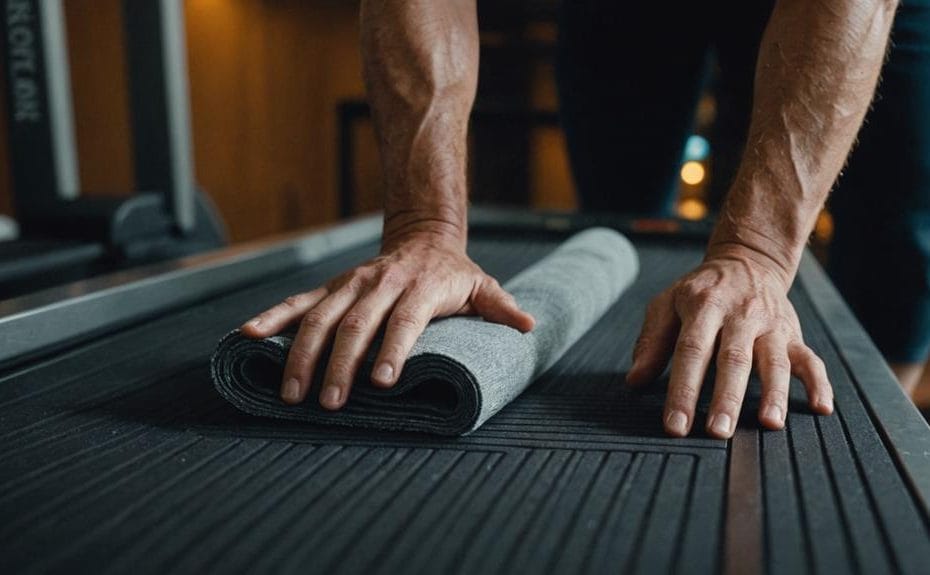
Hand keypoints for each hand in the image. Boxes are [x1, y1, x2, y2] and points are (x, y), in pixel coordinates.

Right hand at [241, 230, 534, 409]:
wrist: (422, 234)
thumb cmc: (453, 272)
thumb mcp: (482, 285)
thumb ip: (501, 307)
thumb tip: (527, 326)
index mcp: (421, 287)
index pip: (405, 321)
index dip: (392, 349)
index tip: (380, 381)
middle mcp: (381, 284)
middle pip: (356, 325)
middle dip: (340, 365)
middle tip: (328, 403)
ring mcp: (351, 285)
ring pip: (320, 318)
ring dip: (301, 354)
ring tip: (290, 391)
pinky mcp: (331, 288)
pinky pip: (297, 303)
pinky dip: (272, 317)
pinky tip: (248, 335)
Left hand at [626, 243, 832, 438]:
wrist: (748, 259)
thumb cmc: (701, 290)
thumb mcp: (668, 303)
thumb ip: (652, 341)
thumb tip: (635, 381)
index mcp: (704, 306)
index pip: (691, 351)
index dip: (682, 389)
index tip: (676, 425)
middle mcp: (740, 314)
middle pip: (734, 359)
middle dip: (726, 397)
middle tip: (718, 432)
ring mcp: (770, 325)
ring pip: (775, 361)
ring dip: (774, 393)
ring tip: (769, 423)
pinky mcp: (793, 334)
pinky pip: (811, 359)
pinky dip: (819, 384)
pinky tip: (821, 409)